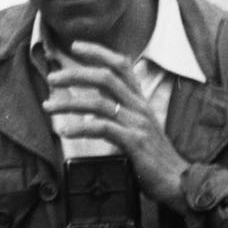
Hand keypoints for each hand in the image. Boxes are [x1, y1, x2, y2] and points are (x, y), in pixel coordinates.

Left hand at [44, 42, 188, 206]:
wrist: (179, 181)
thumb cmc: (155, 158)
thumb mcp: (139, 130)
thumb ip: (119, 117)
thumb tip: (92, 113)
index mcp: (140, 101)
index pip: (121, 65)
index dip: (99, 52)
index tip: (76, 46)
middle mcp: (140, 107)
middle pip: (105, 78)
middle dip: (75, 74)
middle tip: (53, 78)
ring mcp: (138, 124)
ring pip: (99, 103)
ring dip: (69, 103)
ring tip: (49, 106)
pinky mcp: (135, 142)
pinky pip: (103, 129)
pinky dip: (80, 129)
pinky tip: (64, 131)